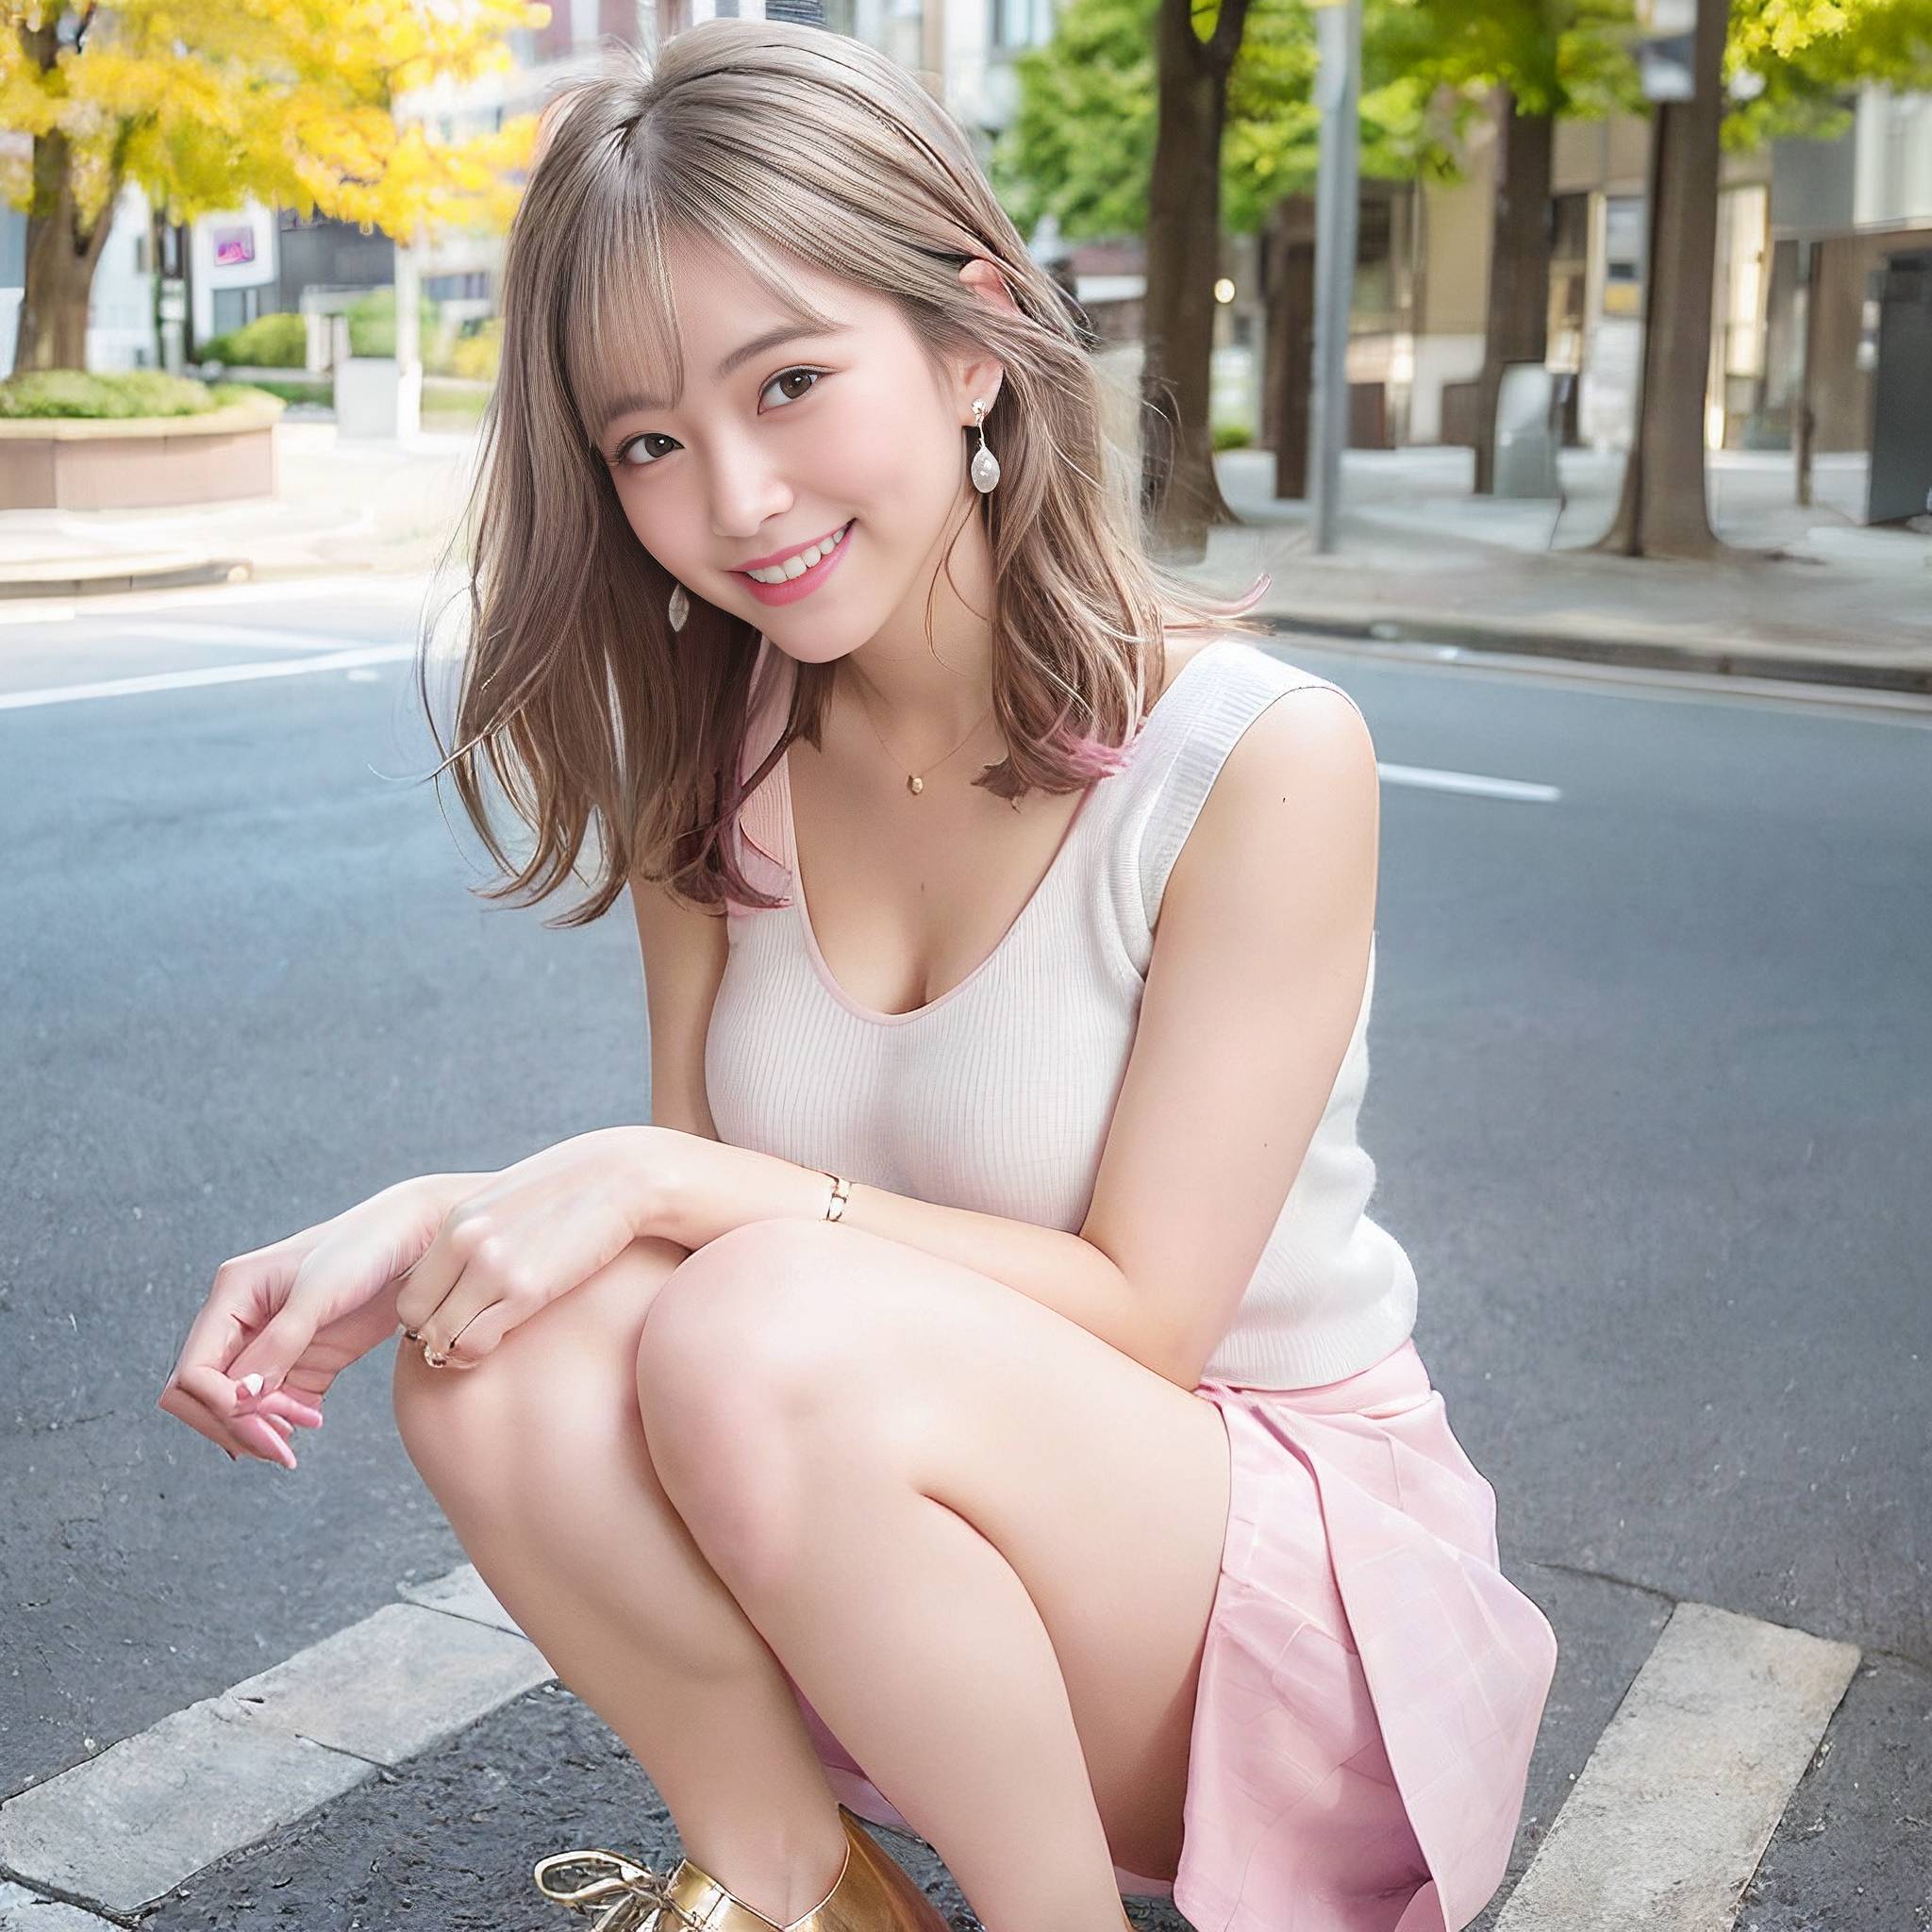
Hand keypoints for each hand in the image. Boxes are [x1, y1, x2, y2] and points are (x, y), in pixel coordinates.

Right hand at [158, 1174, 467, 1467]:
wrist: (419, 1241)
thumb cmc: (366, 1247)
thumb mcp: (321, 1291)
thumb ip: (281, 1343)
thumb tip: (240, 1398)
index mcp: (233, 1295)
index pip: (194, 1370)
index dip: (220, 1405)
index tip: (264, 1421)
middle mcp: (243, 1322)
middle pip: (204, 1396)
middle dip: (235, 1425)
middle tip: (280, 1446)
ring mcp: (272, 1345)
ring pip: (237, 1407)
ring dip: (259, 1430)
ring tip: (299, 1434)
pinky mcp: (304, 1361)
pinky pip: (275, 1406)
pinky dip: (285, 1423)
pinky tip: (312, 1422)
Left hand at [395, 1127, 660, 1368]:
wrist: (622, 1178)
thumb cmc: (573, 1198)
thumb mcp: (508, 1206)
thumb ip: (477, 1238)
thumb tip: (460, 1281)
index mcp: (456, 1222)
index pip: (409, 1291)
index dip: (429, 1314)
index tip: (458, 1318)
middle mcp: (463, 1242)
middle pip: (414, 1317)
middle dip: (436, 1335)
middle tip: (470, 1334)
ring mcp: (492, 1265)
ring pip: (439, 1338)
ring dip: (459, 1349)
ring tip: (490, 1337)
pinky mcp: (526, 1288)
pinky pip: (474, 1344)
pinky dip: (482, 1351)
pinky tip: (510, 1334)